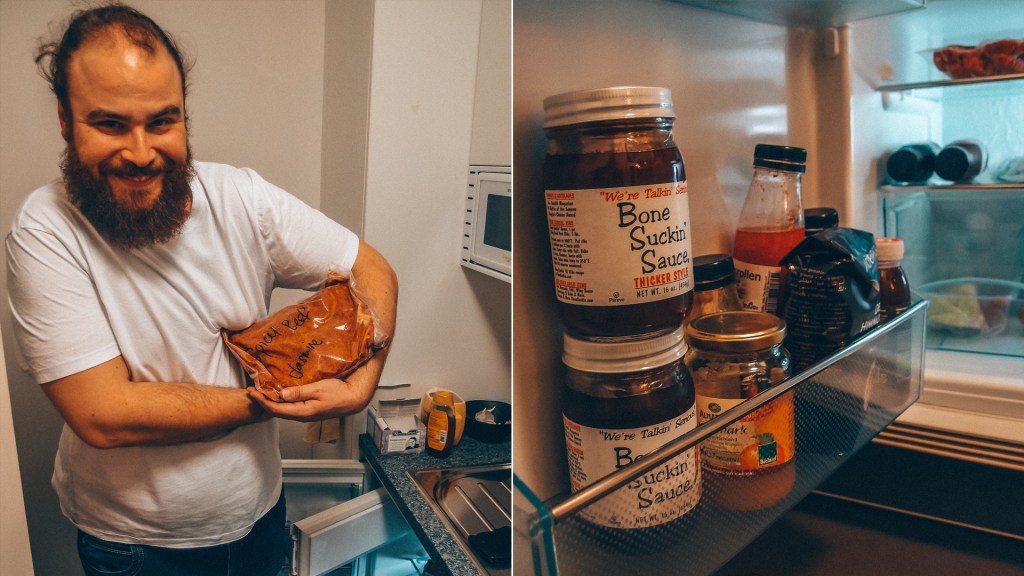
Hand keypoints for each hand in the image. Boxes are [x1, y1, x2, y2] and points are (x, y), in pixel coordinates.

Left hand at [248, 369, 376, 421]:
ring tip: (262, 392)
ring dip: (271, 401)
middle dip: (262, 402)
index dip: (262, 401)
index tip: (252, 392)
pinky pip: (290, 407)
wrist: (354, 398)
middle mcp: (302, 415)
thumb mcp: (318, 389)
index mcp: (302, 412)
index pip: (276, 409)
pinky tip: (278, 394)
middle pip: (276, 411)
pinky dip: (280, 401)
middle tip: (251, 391)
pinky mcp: (309, 409)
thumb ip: (299, 392)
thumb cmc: (339, 393)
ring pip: (283, 409)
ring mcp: (305, 413)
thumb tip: (281, 394)